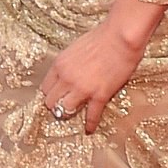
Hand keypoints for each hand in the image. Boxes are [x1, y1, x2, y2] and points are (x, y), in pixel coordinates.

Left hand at [40, 2, 161, 135]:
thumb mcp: (76, 47)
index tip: (53, 96)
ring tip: (72, 115)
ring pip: (65, 110)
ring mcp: (82, 88)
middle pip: (51, 101)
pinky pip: (91, 115)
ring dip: (68, 113)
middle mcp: (67, 78)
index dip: (50, 93)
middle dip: (55, 105)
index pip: (45, 86)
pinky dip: (90, 124)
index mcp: (60, 64)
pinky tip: (89, 130)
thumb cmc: (103, 37)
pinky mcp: (99, 95)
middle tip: (60, 108)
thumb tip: (71, 71)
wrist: (121, 37)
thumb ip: (70, 62)